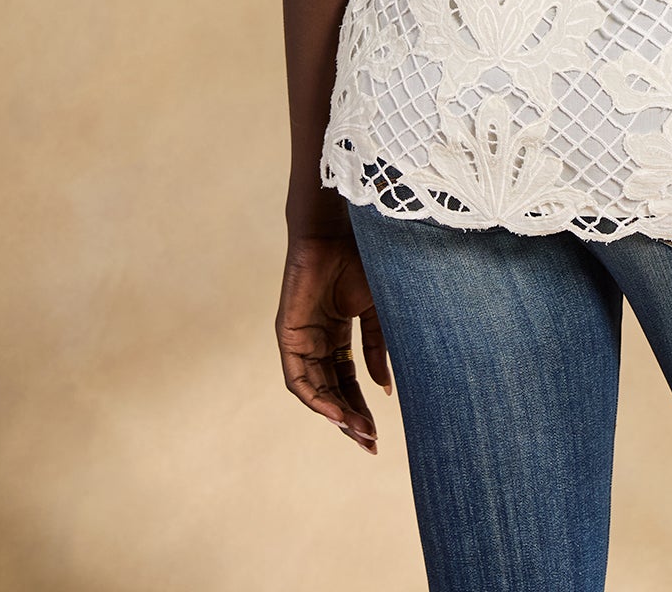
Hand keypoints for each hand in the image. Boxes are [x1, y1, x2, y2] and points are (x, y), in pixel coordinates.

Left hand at [276, 232, 391, 453]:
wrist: (341, 229)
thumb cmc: (364, 260)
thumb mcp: (378, 311)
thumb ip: (379, 348)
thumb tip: (383, 388)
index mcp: (340, 331)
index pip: (349, 379)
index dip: (363, 405)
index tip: (379, 431)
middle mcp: (319, 339)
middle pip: (333, 390)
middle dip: (352, 417)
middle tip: (371, 443)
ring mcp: (302, 338)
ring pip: (316, 389)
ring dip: (336, 414)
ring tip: (358, 432)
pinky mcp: (288, 335)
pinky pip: (298, 378)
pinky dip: (316, 398)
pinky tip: (336, 413)